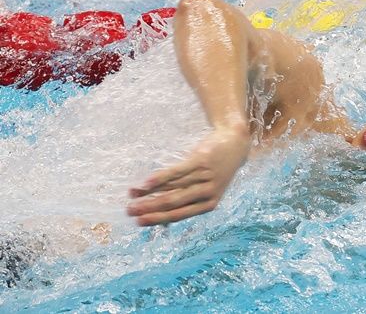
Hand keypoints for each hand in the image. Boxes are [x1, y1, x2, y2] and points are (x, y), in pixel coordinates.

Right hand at [127, 127, 250, 225]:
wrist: (235, 144)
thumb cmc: (216, 171)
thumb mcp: (206, 189)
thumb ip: (186, 201)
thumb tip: (160, 217)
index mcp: (209, 204)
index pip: (179, 215)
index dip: (158, 219)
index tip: (138, 222)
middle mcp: (207, 192)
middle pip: (173, 203)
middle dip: (149, 208)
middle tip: (129, 211)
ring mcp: (205, 176)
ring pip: (172, 187)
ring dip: (149, 192)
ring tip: (131, 194)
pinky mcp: (201, 161)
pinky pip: (177, 171)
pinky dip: (160, 178)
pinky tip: (146, 182)